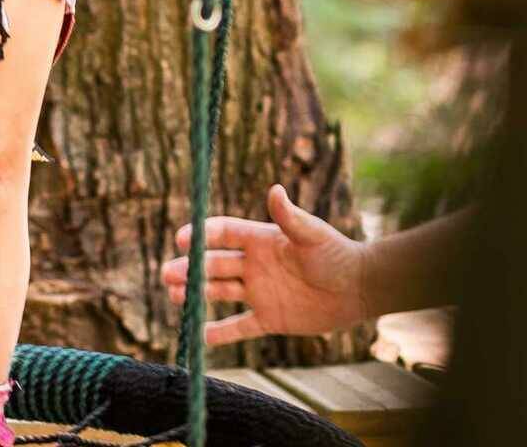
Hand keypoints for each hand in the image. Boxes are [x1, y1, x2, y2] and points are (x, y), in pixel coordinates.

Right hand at [160, 184, 367, 345]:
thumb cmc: (336, 255)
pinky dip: (220, 333)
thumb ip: (290, 217)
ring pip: (218, 292)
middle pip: (213, 265)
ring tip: (174, 297)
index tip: (182, 240)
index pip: (222, 234)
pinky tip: (200, 337)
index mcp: (260, 240)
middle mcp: (254, 265)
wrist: (359, 289)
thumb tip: (275, 189)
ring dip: (195, 294)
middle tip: (167, 274)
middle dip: (189, 269)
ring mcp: (259, 292)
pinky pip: (239, 327)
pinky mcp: (269, 318)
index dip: (201, 234)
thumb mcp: (312, 234)